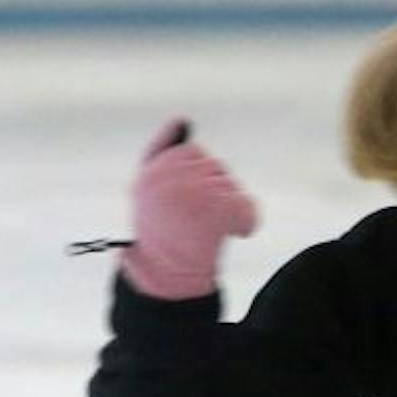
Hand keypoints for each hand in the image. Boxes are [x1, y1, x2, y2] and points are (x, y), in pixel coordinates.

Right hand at [120, 118, 258, 299]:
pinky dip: (246, 222)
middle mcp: (169, 177)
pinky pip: (244, 207)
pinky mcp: (213, 210)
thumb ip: (164, 150)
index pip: (191, 153)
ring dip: (229, 209)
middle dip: (215, 191)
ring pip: (230, 188)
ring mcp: (192, 192)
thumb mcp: (149, 187)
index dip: (197, 177)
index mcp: (153, 169)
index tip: (188, 203)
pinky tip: (235, 234)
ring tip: (209, 231)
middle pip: (215, 168)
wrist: (163, 277)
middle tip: (198, 221)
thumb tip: (182, 119)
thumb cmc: (159, 232)